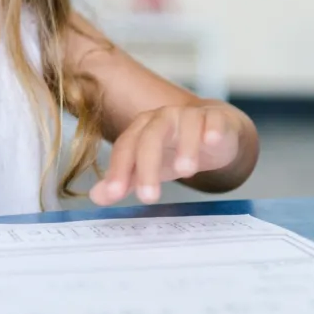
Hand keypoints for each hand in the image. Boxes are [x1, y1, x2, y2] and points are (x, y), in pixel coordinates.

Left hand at [89, 103, 241, 205]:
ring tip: (185, 171)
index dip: (118, 170)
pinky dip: (212, 129)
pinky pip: (213, 120)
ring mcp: (190, 116)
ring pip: (184, 125)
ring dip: (185, 147)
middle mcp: (163, 118)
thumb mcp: (150, 167)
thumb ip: (125, 180)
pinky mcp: (216, 118)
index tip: (115, 194)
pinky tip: (211, 141)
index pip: (126, 147)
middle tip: (148, 197)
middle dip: (147, 167)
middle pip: (150, 137)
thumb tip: (97, 196)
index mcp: (142, 129)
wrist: (214, 131)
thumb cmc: (176, 149)